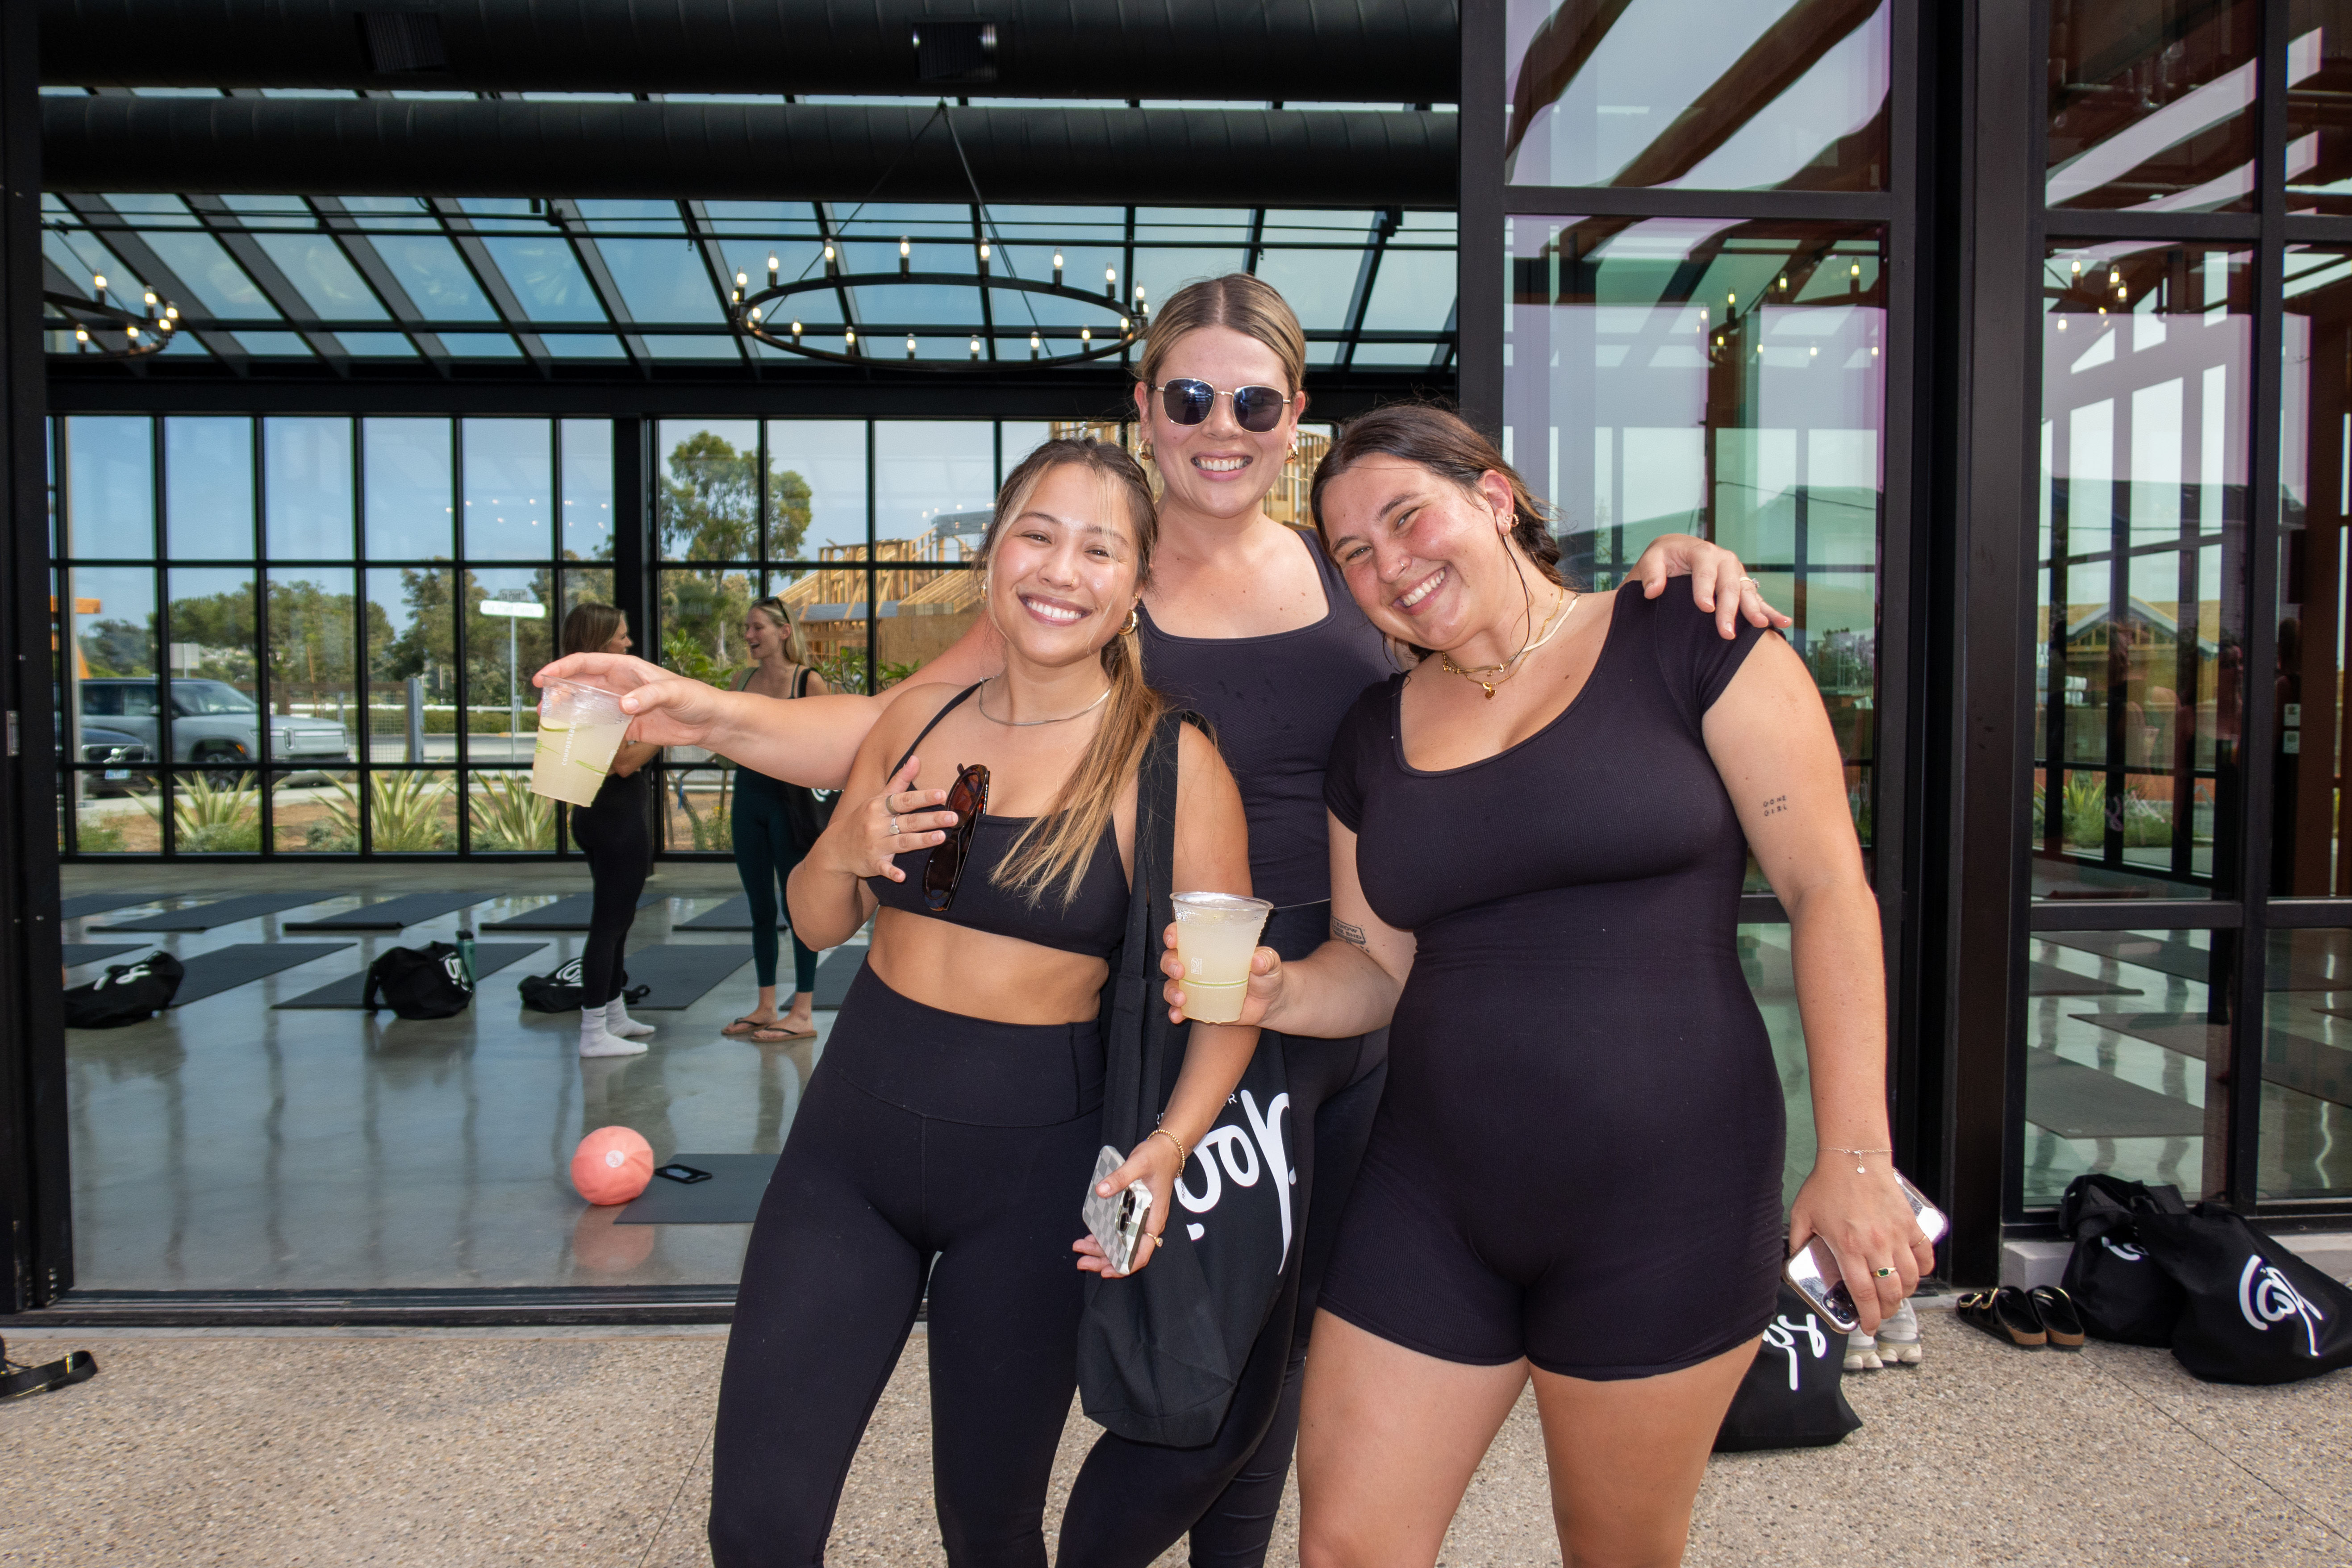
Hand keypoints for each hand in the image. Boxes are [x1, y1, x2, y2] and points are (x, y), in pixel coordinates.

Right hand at [534, 653, 728, 748]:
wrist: (709, 721)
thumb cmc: (695, 698)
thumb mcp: (674, 692)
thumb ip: (648, 696)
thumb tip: (623, 705)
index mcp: (626, 668)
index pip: (586, 663)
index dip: (562, 668)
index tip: (543, 678)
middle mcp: (620, 684)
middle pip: (581, 684)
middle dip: (559, 692)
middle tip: (541, 706)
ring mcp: (622, 705)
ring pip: (587, 705)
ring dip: (568, 712)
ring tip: (549, 722)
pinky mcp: (628, 725)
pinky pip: (601, 727)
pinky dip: (586, 731)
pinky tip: (573, 738)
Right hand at [834, 755, 957, 882]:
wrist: (836, 847)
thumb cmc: (863, 818)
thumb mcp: (878, 798)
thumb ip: (899, 781)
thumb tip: (916, 758)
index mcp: (879, 807)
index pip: (904, 800)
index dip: (922, 797)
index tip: (942, 793)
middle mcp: (876, 824)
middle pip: (908, 821)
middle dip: (931, 819)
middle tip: (952, 817)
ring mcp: (874, 845)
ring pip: (901, 842)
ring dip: (920, 841)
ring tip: (941, 837)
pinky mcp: (872, 863)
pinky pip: (883, 868)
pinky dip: (892, 872)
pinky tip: (902, 876)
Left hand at [1073, 1131, 1184, 1276]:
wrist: (1167, 1149)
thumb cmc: (1157, 1158)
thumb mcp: (1138, 1164)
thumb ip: (1120, 1177)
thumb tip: (1101, 1191)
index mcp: (1153, 1218)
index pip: (1142, 1252)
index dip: (1125, 1265)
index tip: (1106, 1270)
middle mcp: (1148, 1224)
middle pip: (1127, 1252)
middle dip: (1104, 1260)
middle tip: (1081, 1262)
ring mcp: (1141, 1219)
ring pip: (1121, 1244)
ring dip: (1101, 1249)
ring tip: (1080, 1248)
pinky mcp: (1135, 1213)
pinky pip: (1120, 1231)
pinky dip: (1105, 1236)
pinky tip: (1090, 1236)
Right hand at [1159, 922, 1282, 1025]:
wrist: (1270, 1003)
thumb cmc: (1267, 974)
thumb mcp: (1270, 963)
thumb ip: (1266, 959)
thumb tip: (1258, 960)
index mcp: (1210, 945)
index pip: (1184, 934)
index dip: (1172, 934)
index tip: (1173, 940)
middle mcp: (1197, 963)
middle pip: (1171, 958)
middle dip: (1169, 963)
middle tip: (1180, 971)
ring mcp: (1195, 986)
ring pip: (1171, 984)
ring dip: (1170, 991)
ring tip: (1181, 999)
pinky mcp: (1197, 1005)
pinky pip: (1179, 1008)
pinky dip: (1175, 1012)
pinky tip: (1177, 1016)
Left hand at [1626, 533, 1794, 639]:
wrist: (1678, 552)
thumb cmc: (1664, 558)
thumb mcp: (1653, 558)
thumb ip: (1651, 572)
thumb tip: (1652, 591)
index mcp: (1703, 552)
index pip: (1705, 572)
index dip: (1705, 590)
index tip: (1705, 608)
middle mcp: (1724, 560)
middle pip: (1729, 586)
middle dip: (1729, 609)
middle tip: (1726, 632)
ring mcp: (1736, 573)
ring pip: (1746, 593)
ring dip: (1754, 610)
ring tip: (1759, 626)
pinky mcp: (1742, 585)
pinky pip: (1757, 599)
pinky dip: (1770, 611)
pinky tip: (1783, 622)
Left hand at [1787, 1164, 1935, 1334]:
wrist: (1853, 1158)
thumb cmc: (1827, 1185)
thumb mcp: (1802, 1215)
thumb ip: (1799, 1241)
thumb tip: (1796, 1259)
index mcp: (1848, 1248)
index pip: (1864, 1294)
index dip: (1868, 1317)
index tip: (1867, 1327)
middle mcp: (1875, 1246)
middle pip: (1890, 1292)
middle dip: (1886, 1311)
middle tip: (1879, 1314)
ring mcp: (1897, 1236)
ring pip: (1911, 1278)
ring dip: (1905, 1294)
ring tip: (1895, 1296)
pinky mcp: (1910, 1224)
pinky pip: (1925, 1256)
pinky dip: (1924, 1270)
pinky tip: (1915, 1274)